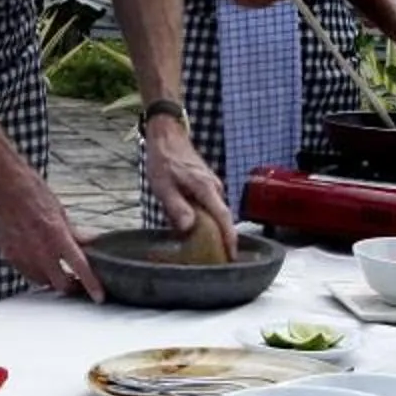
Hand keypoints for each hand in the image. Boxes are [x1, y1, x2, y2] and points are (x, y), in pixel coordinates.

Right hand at [0, 165, 103, 299]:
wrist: (4, 186)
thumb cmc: (32, 193)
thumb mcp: (60, 211)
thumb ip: (75, 233)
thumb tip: (91, 243)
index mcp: (56, 236)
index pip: (80, 268)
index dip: (92, 285)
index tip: (99, 296)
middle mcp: (39, 250)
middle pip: (60, 284)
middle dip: (71, 285)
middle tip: (78, 281)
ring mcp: (22, 255)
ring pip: (42, 281)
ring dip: (53, 279)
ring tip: (58, 270)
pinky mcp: (9, 255)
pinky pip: (26, 273)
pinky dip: (36, 271)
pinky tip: (40, 260)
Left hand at [145, 123, 238, 260]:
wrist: (167, 136)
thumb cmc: (164, 160)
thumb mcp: (163, 186)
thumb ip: (176, 207)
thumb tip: (188, 227)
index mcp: (206, 189)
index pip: (223, 218)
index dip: (229, 239)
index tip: (232, 256)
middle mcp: (215, 188)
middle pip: (222, 218)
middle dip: (220, 239)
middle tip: (214, 259)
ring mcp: (213, 185)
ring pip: (215, 212)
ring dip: (209, 227)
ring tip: (201, 246)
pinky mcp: (208, 184)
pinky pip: (210, 205)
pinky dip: (204, 217)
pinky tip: (192, 224)